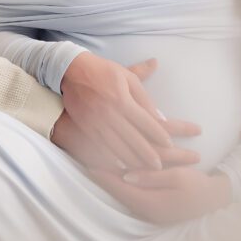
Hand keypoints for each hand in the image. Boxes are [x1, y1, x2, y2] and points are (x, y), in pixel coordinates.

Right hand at [60, 54, 200, 169]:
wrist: (71, 70)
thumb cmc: (103, 71)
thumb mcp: (127, 76)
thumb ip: (144, 96)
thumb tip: (160, 116)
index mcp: (122, 99)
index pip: (145, 121)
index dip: (159, 134)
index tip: (169, 144)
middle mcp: (110, 113)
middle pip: (133, 138)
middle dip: (148, 154)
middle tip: (159, 166)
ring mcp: (96, 122)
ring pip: (117, 147)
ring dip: (132, 160)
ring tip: (144, 169)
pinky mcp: (85, 127)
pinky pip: (100, 147)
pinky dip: (111, 159)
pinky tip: (121, 166)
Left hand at [87, 166, 232, 224]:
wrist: (215, 200)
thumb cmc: (198, 187)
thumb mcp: (178, 177)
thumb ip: (151, 177)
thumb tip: (125, 176)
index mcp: (150, 203)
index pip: (119, 188)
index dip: (103, 175)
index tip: (88, 161)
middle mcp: (146, 210)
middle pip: (118, 192)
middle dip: (103, 175)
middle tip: (87, 158)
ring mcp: (149, 210)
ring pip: (123, 193)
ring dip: (111, 179)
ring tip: (96, 163)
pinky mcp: (153, 206)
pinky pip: (132, 194)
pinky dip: (123, 182)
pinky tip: (117, 172)